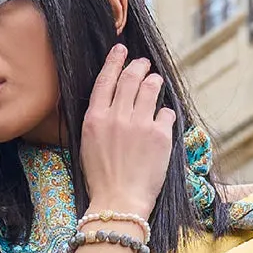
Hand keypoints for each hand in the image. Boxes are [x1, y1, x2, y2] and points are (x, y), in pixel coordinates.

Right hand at [80, 44, 175, 219]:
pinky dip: (164, 113)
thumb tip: (112, 102)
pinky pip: (165, 112)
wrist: (119, 202)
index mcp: (95, 118)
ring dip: (154, 81)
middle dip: (139, 66)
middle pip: (131, 78)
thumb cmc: (102, 179)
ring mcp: (139, 124)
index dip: (115, 60)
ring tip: (156, 82)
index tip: (122, 50)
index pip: (106, 79)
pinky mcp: (160, 135)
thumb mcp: (88, 145)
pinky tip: (162, 119)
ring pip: (151, 88)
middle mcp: (117, 116)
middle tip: (144, 64)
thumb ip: (98, 120)